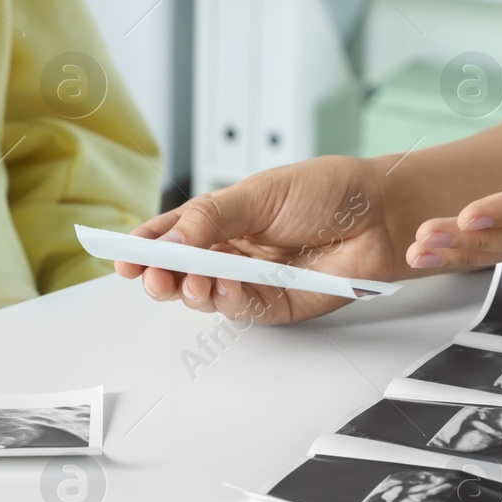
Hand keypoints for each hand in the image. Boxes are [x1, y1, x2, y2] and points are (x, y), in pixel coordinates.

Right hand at [116, 156, 403, 323]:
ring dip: (191, 291)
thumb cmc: (327, 191)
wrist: (379, 214)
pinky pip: (242, 310)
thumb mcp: (260, 193)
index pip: (172, 234)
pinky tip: (226, 287)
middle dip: (160, 276)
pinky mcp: (276, 304)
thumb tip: (169, 240)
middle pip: (181, 271)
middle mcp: (232, 249)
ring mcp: (252, 278)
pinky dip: (228, 301)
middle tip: (151, 275)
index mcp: (222, 217)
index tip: (122, 256)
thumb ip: (211, 219)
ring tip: (189, 281)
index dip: (145, 246)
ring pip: (205, 295)